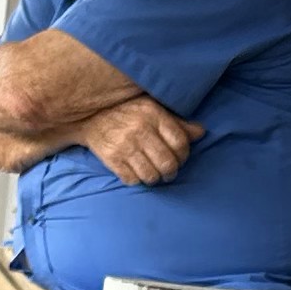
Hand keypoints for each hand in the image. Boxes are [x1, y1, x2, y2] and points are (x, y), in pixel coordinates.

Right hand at [77, 95, 202, 186]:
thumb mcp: (153, 109)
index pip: (180, 142)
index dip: (184, 154)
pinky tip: (137, 172)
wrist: (88, 115)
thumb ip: (177, 122)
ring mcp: (124, 146)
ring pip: (151, 175)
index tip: (180, 157)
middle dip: (171, 171)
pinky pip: (132, 180)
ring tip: (154, 173)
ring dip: (156, 178)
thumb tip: (201, 132)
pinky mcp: (111, 159)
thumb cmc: (127, 112)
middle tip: (168, 171)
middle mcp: (140, 130)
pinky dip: (137, 180)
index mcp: (153, 114)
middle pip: (168, 163)